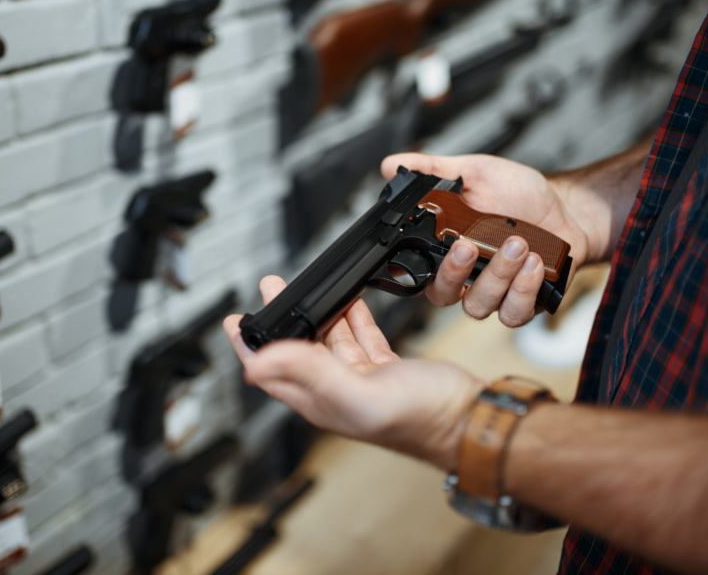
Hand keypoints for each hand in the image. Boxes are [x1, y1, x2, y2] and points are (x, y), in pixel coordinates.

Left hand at [224, 276, 483, 470]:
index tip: (236, 321)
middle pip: (296, 350)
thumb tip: (260, 362)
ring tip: (298, 287)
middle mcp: (336, 391)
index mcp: (321, 401)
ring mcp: (361, 379)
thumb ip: (311, 374)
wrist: (471, 419)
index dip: (250, 347)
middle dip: (280, 319)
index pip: (272, 373)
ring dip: (314, 313)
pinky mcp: (385, 368)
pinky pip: (359, 337)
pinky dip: (351, 316)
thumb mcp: (360, 393)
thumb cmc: (423, 419)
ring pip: (327, 340)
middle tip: (269, 290)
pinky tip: (349, 301)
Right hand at [381, 152, 592, 327]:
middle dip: (455, 272)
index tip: (435, 241)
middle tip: (470, 246)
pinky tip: (535, 263)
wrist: (566, 208)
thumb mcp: (474, 172)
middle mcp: (466, 277)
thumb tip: (392, 165)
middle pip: (442, 295)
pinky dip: (523, 290)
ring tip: (517, 244)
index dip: (418, 266)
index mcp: (446, 250)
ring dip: (497, 275)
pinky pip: (513, 313)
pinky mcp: (523, 304)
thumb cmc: (519, 193)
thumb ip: (433, 170)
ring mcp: (494, 293)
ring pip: (478, 305)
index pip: (419, 270)